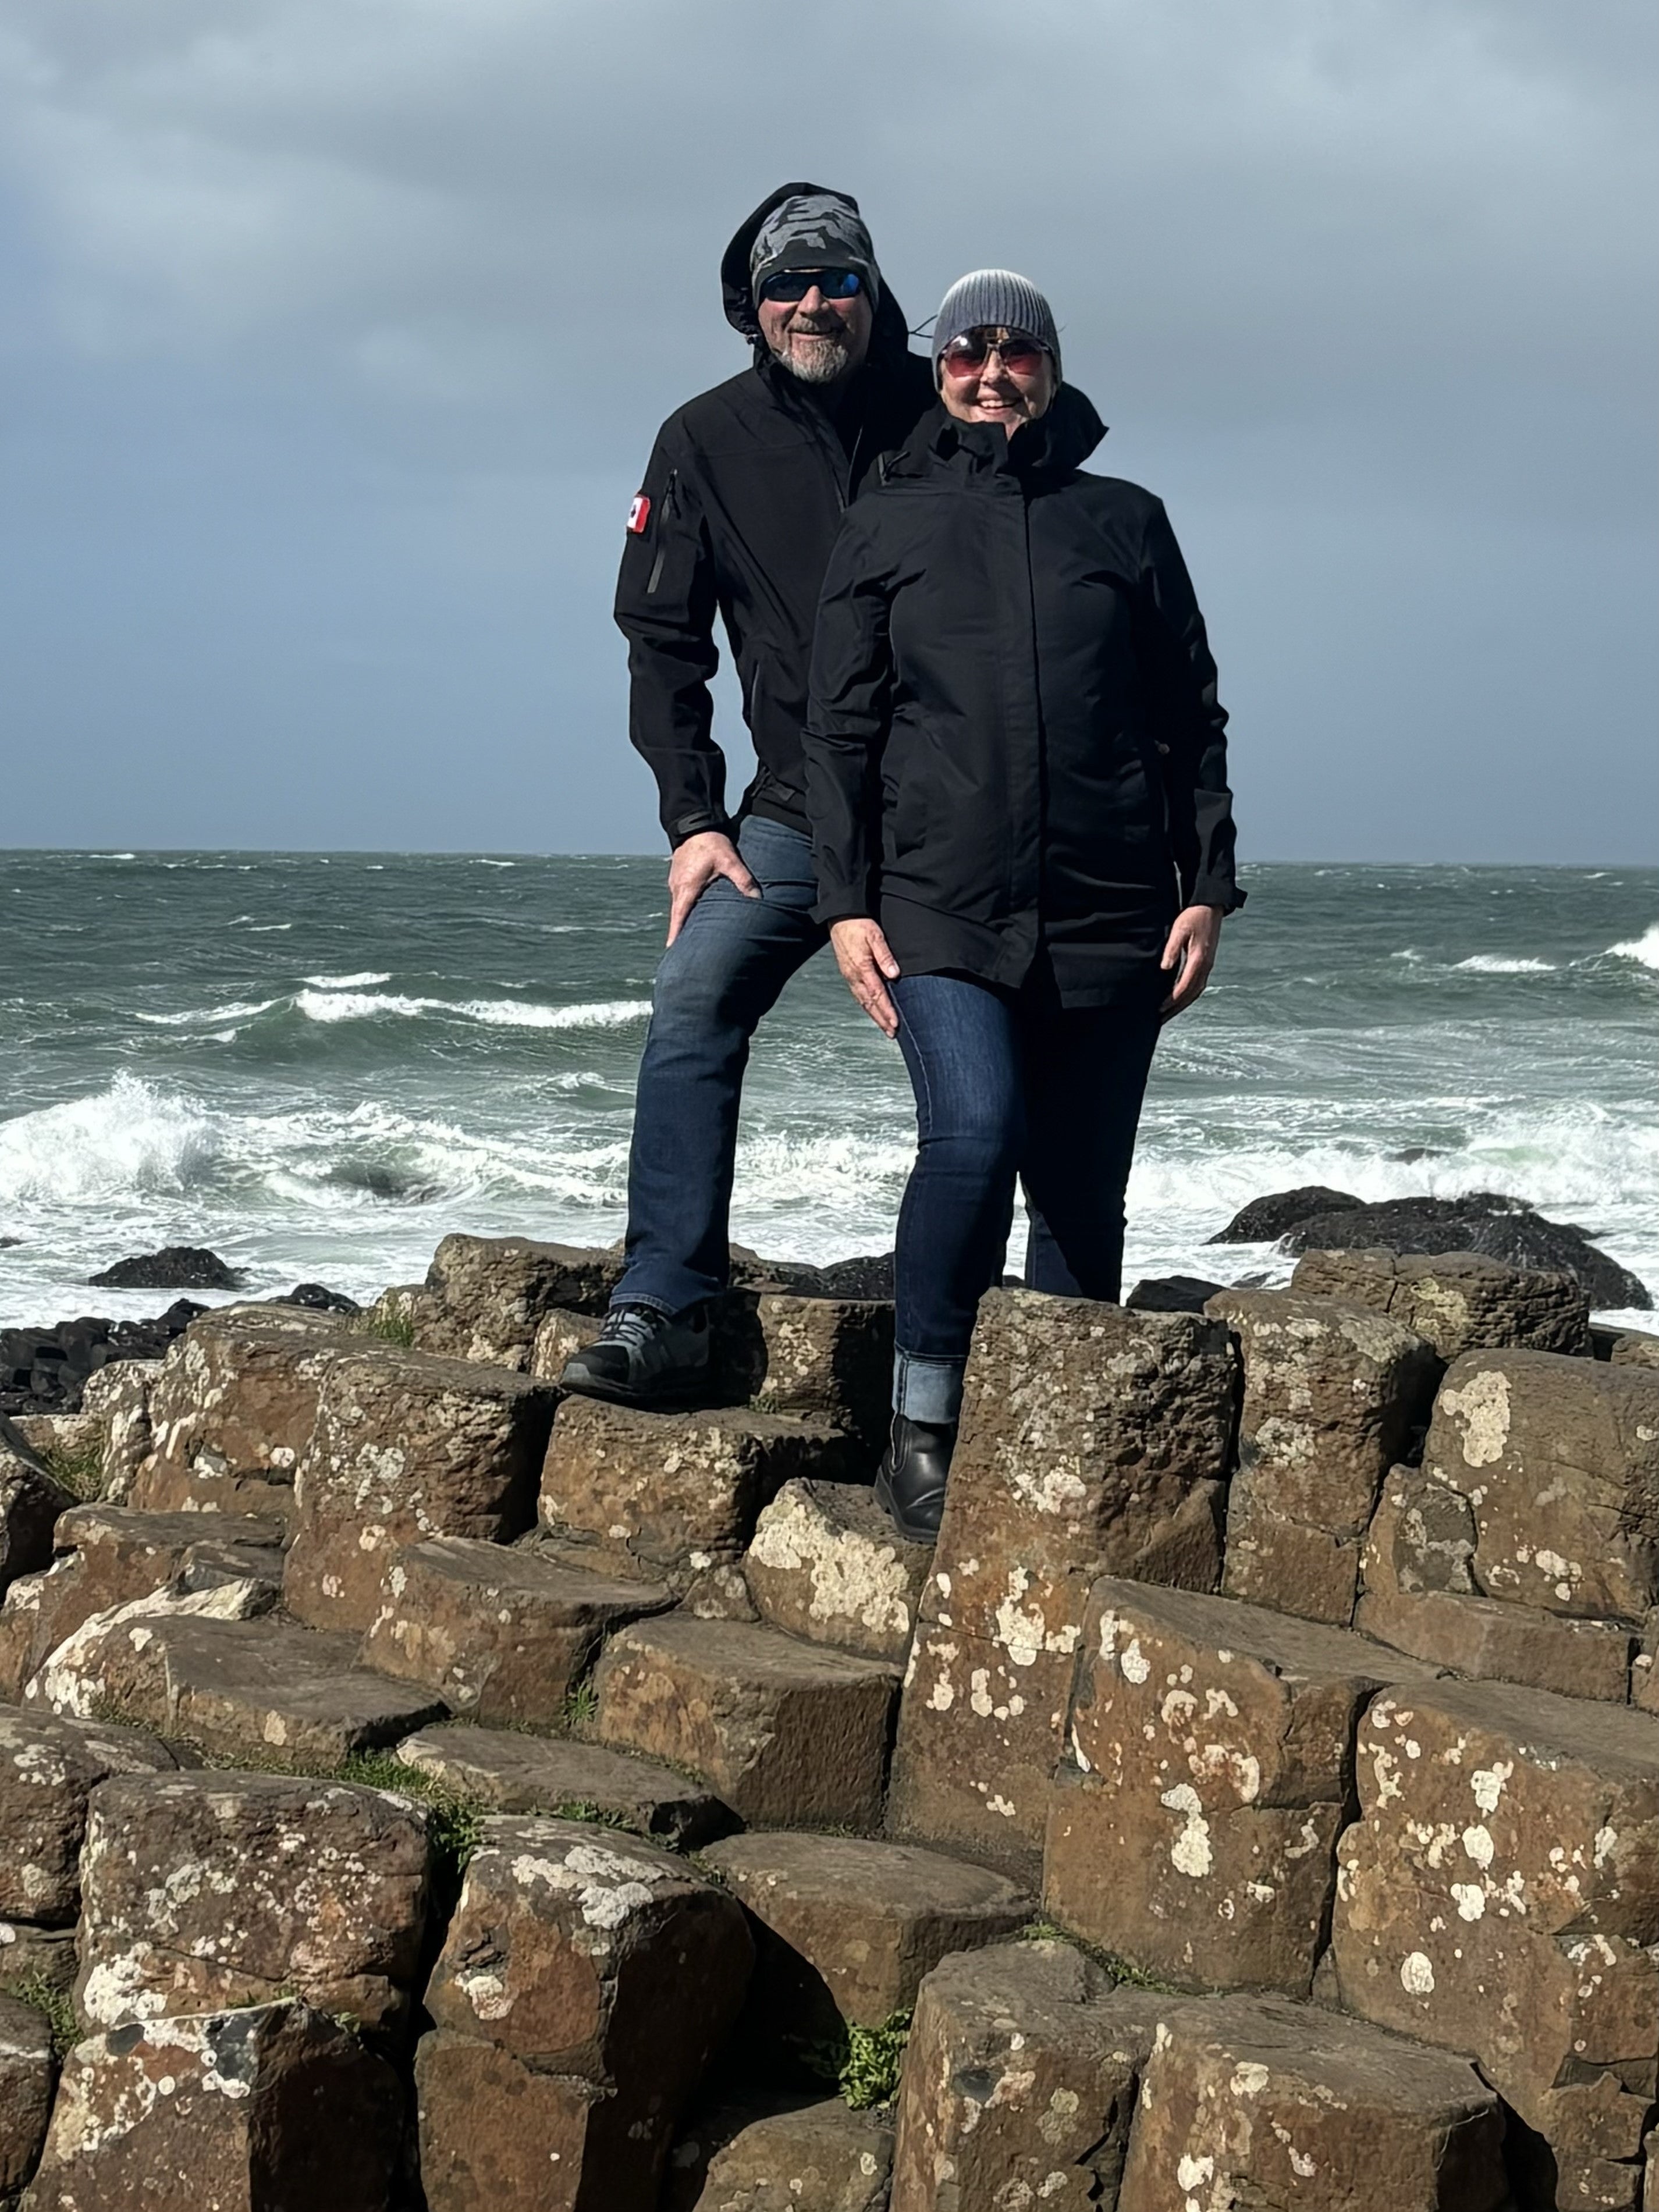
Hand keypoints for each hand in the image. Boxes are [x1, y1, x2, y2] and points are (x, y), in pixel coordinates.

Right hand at [666, 831, 758, 944]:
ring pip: (678, 906)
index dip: (675, 935)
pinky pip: (680, 896)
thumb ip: (743, 880)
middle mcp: (677, 887)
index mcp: (687, 888)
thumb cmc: (710, 842)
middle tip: (683, 950)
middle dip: (679, 932)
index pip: (678, 918)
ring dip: (682, 919)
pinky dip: (685, 906)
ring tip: (689, 935)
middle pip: (676, 916)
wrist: (694, 823)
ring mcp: (675, 882)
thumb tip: (757, 897)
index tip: (671, 950)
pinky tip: (694, 911)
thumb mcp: (729, 860)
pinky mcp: (678, 876)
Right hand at [830, 918, 900, 1036]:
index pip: (877, 995)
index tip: (895, 1023)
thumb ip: (884, 956)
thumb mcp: (875, 936)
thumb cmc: (858, 924)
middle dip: (881, 1019)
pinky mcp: (848, 973)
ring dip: (874, 1015)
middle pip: (869, 1003)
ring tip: (885, 1027)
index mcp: (861, 968)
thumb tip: (894, 975)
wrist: (840, 916)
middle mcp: (853, 975)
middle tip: (892, 1033)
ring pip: (863, 1001)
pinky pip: (858, 994)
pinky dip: (867, 1005)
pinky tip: (872, 1010)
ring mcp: (849, 976)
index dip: (886, 1011)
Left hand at [1159, 903, 1223, 1017]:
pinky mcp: (1207, 963)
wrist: (1211, 907)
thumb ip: (1172, 949)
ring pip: (1196, 992)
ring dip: (1182, 1004)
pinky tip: (1179, 999)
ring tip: (1168, 1013)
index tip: (1159, 1008)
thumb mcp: (1179, 929)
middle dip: (1176, 1008)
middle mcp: (1206, 966)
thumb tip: (1164, 968)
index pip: (1184, 986)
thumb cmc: (1193, 916)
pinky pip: (1198, 985)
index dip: (1172, 1000)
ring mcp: (1208, 966)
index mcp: (1199, 960)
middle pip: (1191, 994)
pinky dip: (1188, 995)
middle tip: (1161, 1019)